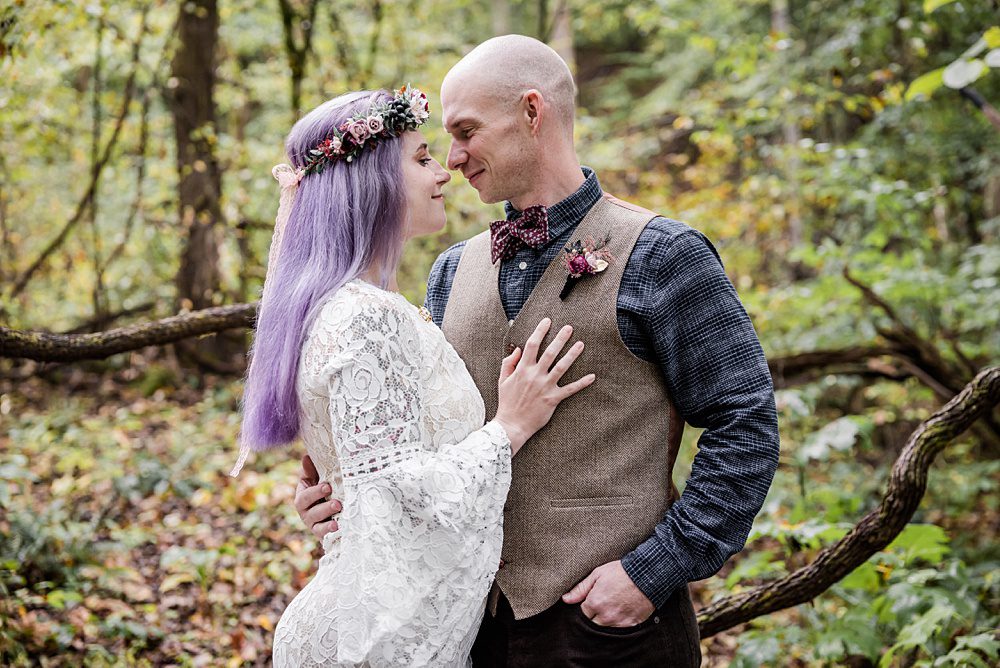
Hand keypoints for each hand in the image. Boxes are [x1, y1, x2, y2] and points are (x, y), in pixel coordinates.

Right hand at [294, 454, 342, 539]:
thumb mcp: (318, 480)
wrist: (335, 512)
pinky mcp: (323, 536)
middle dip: (324, 508)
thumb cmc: (325, 491)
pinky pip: (326, 537)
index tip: (328, 487)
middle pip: (311, 513)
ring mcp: (315, 526)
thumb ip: (312, 470)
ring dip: (328, 524)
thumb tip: (306, 457)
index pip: (304, 497)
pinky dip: (331, 534)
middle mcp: (306, 513)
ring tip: (338, 521)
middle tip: (338, 504)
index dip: (315, 492)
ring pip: (318, 527)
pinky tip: (339, 530)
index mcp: (303, 498)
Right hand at [494, 318, 595, 453]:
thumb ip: (509, 363)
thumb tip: (518, 349)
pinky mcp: (553, 399)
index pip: (532, 345)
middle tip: (570, 328)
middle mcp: (535, 375)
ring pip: (562, 367)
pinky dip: (582, 383)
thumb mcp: (503, 380)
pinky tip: (592, 376)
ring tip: (581, 344)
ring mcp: (545, 387)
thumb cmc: (507, 402)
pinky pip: (570, 389)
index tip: (547, 321)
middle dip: (560, 338)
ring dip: (572, 355)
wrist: (511, 424)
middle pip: (550, 352)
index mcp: (522, 369)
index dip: (540, 331)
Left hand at [561, 560, 654, 627]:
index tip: (591, 602)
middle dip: (594, 617)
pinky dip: (618, 625)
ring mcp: (618, 622)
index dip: (587, 608)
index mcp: (594, 603)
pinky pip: (619, 632)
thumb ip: (580, 588)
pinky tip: (620, 614)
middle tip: (601, 606)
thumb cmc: (621, 572)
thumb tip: (565, 600)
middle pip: (592, 624)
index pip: (582, 614)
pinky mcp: (630, 626)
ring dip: (605, 622)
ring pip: (604, 630)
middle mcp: (605, 616)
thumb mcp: (598, 574)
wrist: (647, 574)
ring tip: (611, 610)